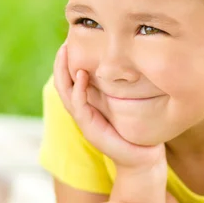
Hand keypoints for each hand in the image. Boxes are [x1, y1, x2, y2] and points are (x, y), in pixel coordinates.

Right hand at [53, 42, 165, 169]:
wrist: (143, 160)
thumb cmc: (139, 132)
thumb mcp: (130, 105)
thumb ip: (124, 89)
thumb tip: (131, 64)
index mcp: (90, 106)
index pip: (71, 82)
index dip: (67, 63)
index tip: (70, 42)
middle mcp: (84, 113)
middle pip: (63, 85)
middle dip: (60, 64)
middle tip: (63, 43)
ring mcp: (85, 122)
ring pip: (66, 94)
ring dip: (64, 73)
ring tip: (64, 53)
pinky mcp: (92, 130)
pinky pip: (80, 107)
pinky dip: (79, 91)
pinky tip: (82, 76)